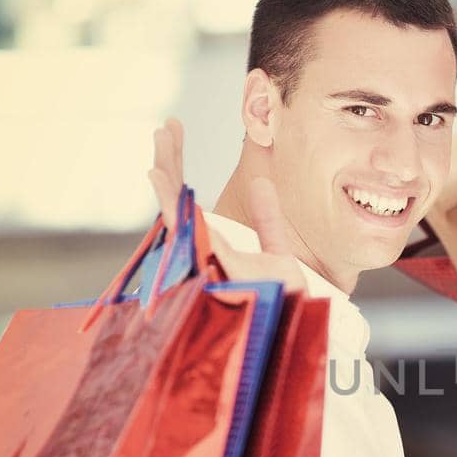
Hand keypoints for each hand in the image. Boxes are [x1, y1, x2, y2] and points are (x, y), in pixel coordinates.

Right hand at [148, 118, 304, 292]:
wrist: (298, 330)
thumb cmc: (284, 304)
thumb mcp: (279, 253)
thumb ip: (268, 220)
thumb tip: (260, 183)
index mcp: (214, 247)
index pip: (188, 201)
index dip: (178, 166)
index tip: (175, 130)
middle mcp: (203, 253)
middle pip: (176, 201)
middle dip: (170, 161)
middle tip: (165, 125)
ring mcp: (203, 260)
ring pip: (174, 211)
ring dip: (166, 173)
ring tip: (160, 138)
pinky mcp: (212, 266)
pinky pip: (186, 232)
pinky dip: (170, 203)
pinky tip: (158, 176)